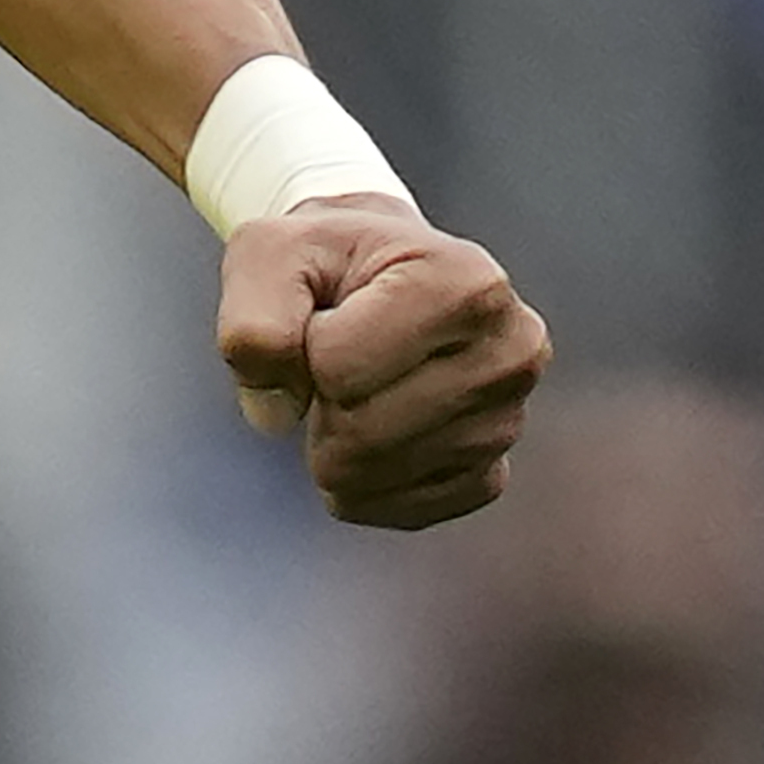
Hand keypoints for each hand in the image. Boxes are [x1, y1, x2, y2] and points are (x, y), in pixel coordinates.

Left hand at [215, 201, 548, 528]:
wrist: (376, 274)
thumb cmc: (323, 260)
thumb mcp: (269, 254)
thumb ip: (253, 321)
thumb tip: (273, 416)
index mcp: (465, 282)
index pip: (336, 365)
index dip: (301, 346)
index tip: (326, 314)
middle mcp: (510, 351)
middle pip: (359, 431)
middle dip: (313, 403)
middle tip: (329, 362)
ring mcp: (507, 420)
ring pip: (372, 476)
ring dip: (330, 443)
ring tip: (354, 388)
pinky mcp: (489, 474)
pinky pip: (399, 509)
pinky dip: (359, 484)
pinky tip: (367, 432)